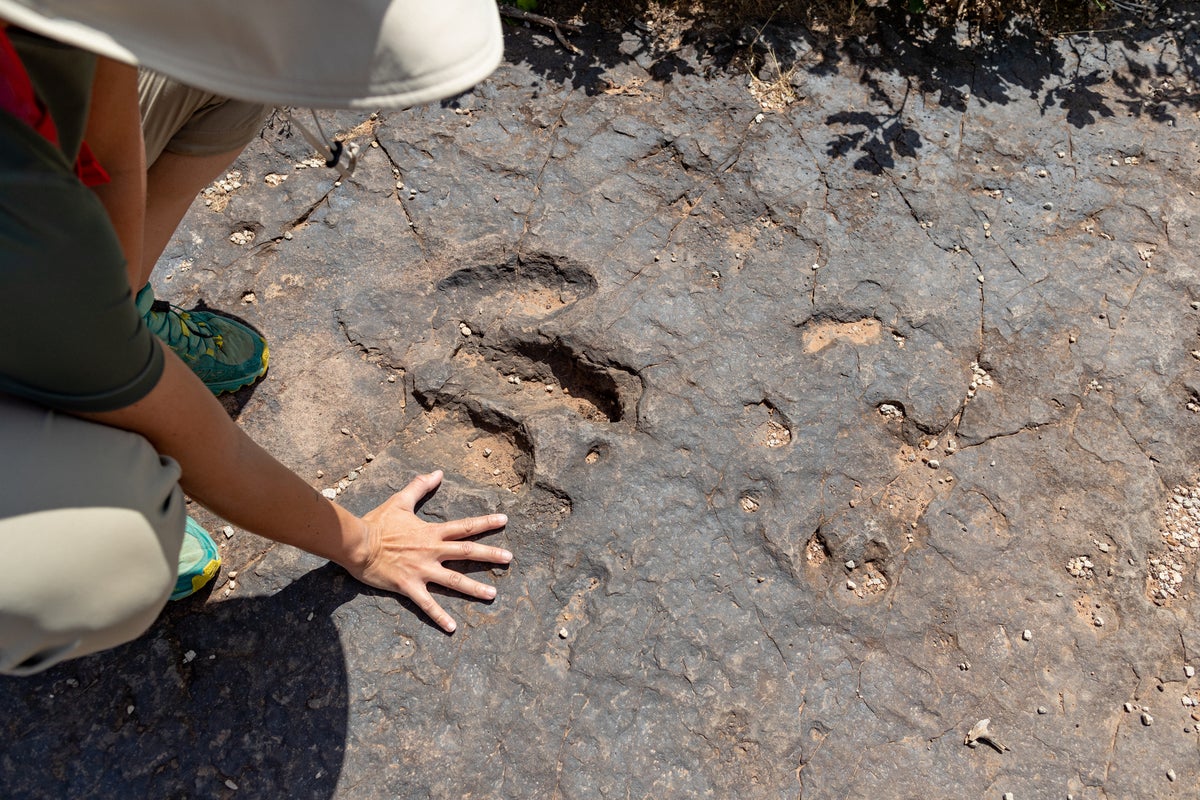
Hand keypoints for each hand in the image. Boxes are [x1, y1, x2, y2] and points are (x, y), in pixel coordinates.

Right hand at [350, 470, 511, 632]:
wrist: (357, 544)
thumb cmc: (377, 523)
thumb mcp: (400, 501)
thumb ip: (419, 487)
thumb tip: (436, 472)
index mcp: (432, 532)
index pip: (465, 526)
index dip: (486, 522)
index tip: (505, 520)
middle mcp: (432, 551)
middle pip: (467, 552)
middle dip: (490, 555)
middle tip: (510, 558)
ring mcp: (423, 570)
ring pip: (454, 580)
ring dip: (475, 588)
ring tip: (493, 595)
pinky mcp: (409, 586)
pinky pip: (427, 604)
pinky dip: (440, 617)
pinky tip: (453, 628)